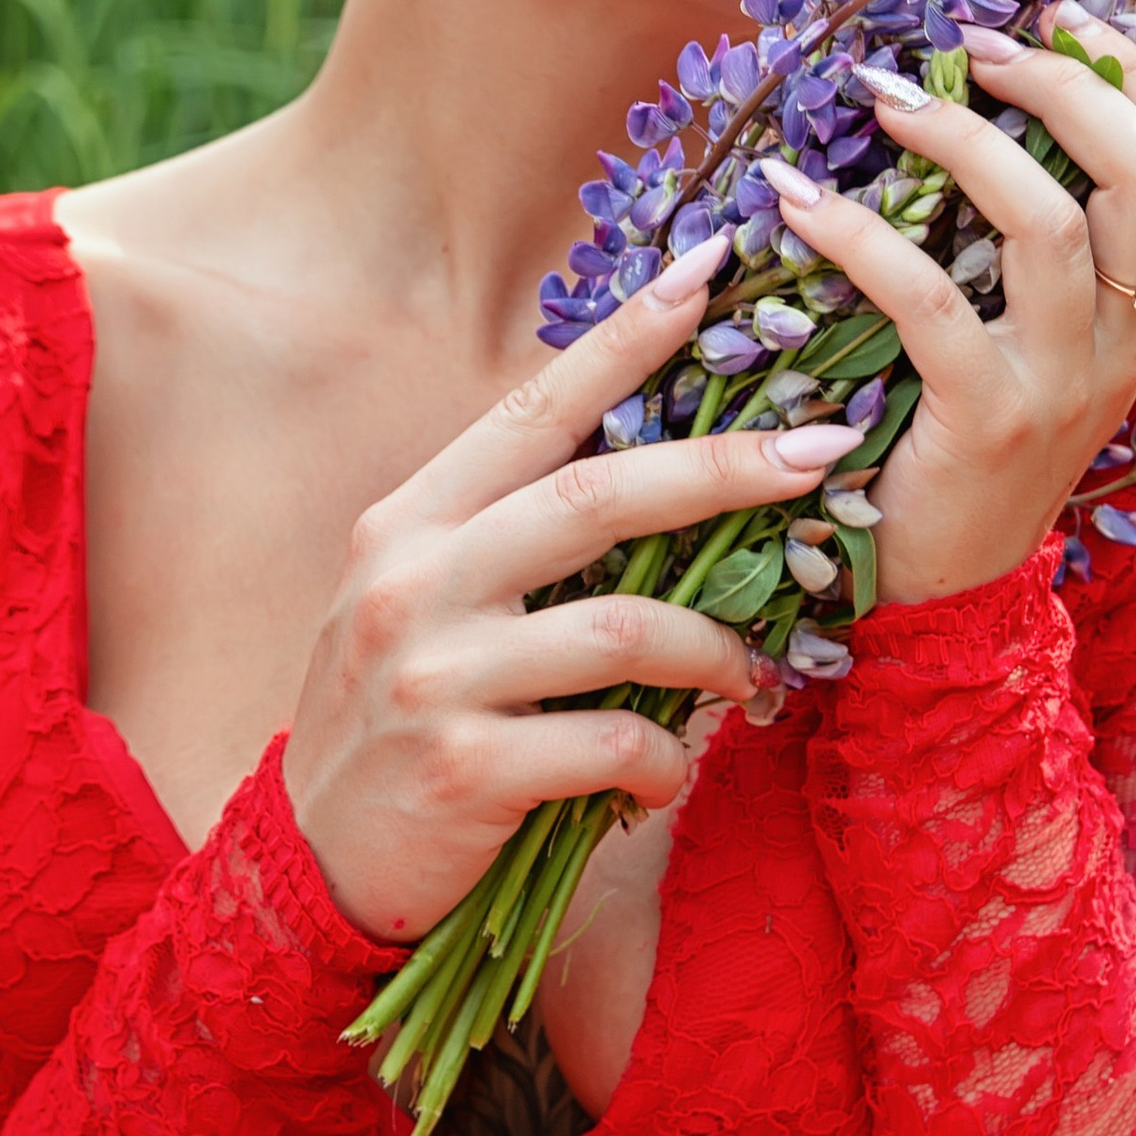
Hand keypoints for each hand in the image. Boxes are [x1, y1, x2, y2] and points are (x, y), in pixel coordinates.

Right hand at [281, 236, 847, 944]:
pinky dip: (665, 759)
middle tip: (823, 449)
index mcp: (411, 522)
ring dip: (713, 650)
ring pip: (624, 628)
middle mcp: (413, 579)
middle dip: (722, 468)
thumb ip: (511, 538)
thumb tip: (655, 467)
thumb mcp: (425, 603)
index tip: (711, 271)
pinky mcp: (464, 768)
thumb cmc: (402, 720)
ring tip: (746, 673)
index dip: (625, 340)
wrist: (312, 865)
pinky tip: (665, 774)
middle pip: (595, 497)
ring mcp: (433, 674)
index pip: (535, 409)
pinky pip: (613, 744)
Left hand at [759, 12, 1135, 609]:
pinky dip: (862, 237)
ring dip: (961, 140)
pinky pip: (933, 305)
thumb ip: (1020, 252)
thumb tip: (971, 115)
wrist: (942, 594)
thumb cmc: (958, 442)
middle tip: (974, 44)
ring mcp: (1063, 386)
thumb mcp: (1022, 344)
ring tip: (882, 96)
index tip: (1059, 15)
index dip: (1130, 77)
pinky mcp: (987, 424)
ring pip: (1049, 227)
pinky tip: (798, 201)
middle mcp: (1123, 342)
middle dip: (1064, 85)